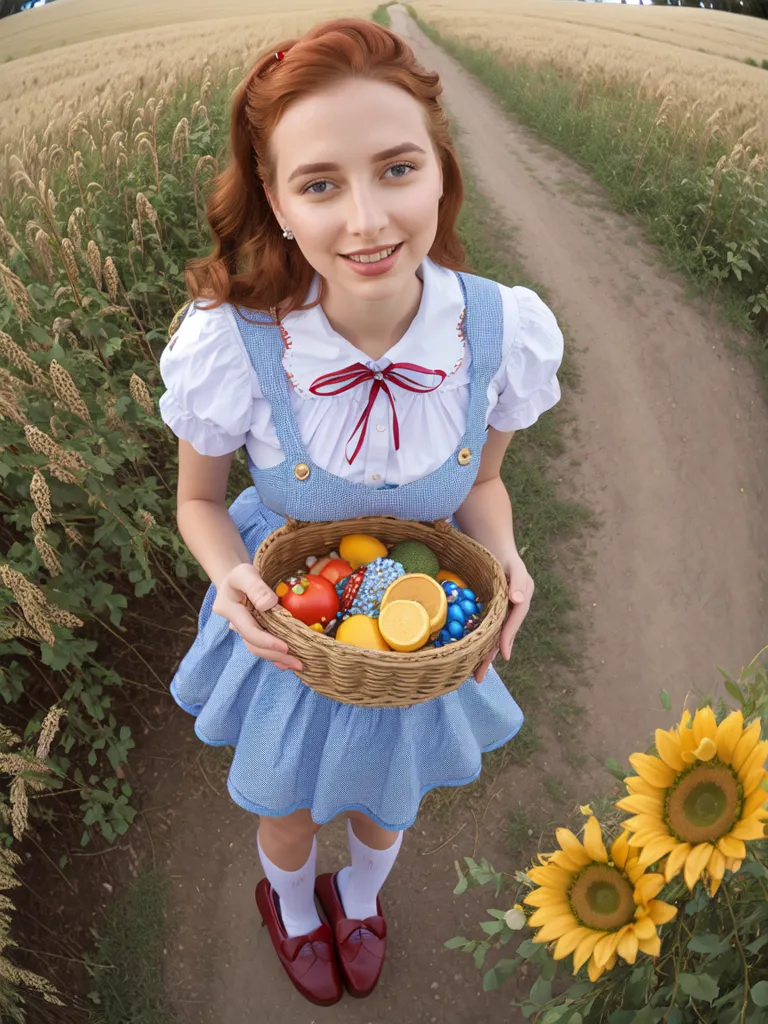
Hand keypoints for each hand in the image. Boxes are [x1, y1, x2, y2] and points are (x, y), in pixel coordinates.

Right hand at [212, 562, 303, 672]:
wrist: (235, 579)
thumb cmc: (241, 574)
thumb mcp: (245, 573)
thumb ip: (255, 586)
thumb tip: (268, 604)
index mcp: (230, 610)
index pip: (249, 631)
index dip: (267, 641)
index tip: (286, 647)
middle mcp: (235, 624)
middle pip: (254, 645)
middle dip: (276, 655)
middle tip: (298, 663)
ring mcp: (244, 630)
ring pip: (258, 648)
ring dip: (277, 658)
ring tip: (297, 664)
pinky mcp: (253, 631)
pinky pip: (262, 645)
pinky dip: (275, 654)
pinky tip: (287, 662)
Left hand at [474, 551, 533, 683]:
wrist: (492, 546)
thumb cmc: (505, 556)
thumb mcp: (515, 566)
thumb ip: (518, 582)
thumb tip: (517, 600)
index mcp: (519, 602)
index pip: (512, 623)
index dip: (506, 638)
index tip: (502, 654)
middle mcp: (508, 611)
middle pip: (498, 637)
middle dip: (489, 657)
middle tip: (478, 677)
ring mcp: (496, 612)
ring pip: (488, 636)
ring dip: (481, 655)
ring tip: (471, 675)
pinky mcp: (483, 611)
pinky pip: (479, 628)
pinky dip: (473, 641)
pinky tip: (464, 654)